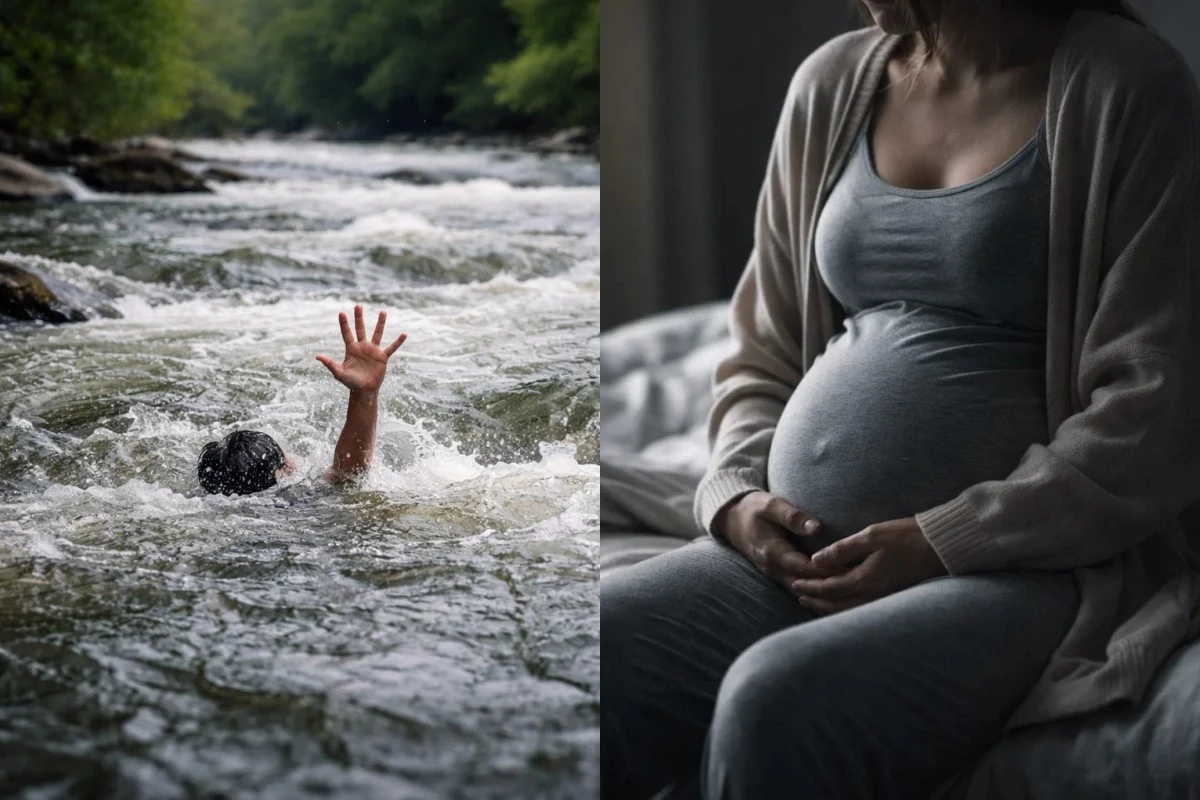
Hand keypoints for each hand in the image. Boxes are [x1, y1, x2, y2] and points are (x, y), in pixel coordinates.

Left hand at [315, 305, 406, 392]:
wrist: (364, 390)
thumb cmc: (350, 382)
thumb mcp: (339, 373)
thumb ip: (330, 364)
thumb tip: (318, 356)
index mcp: (351, 349)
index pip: (347, 333)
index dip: (344, 323)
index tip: (341, 313)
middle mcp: (362, 347)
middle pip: (360, 329)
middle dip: (359, 318)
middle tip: (358, 306)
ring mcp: (373, 351)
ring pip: (377, 334)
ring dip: (380, 323)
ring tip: (383, 312)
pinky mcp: (382, 357)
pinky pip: (392, 348)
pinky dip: (398, 342)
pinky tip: (404, 334)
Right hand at [716, 491, 844, 591]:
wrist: (730, 519)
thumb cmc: (752, 508)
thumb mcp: (770, 505)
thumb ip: (793, 516)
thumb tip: (816, 527)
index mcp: (773, 552)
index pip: (805, 568)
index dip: (828, 571)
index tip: (852, 570)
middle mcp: (773, 569)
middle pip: (806, 586)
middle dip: (831, 588)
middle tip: (859, 587)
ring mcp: (774, 575)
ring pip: (802, 592)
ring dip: (824, 594)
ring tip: (852, 594)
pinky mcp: (777, 575)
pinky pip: (798, 589)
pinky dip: (815, 593)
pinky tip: (835, 594)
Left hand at [789, 516, 948, 614]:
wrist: (942, 546)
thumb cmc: (907, 536)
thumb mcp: (872, 536)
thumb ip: (842, 549)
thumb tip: (816, 560)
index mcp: (865, 580)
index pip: (829, 589)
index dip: (809, 587)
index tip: (794, 583)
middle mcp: (873, 595)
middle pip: (836, 605)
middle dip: (815, 601)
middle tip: (798, 596)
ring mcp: (884, 598)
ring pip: (849, 610)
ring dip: (829, 607)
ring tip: (813, 602)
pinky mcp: (892, 595)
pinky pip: (862, 607)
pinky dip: (845, 606)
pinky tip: (842, 599)